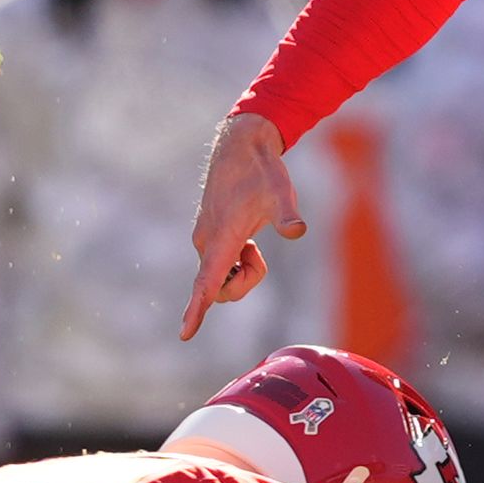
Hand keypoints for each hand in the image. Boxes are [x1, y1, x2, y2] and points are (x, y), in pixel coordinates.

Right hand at [183, 112, 303, 340]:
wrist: (240, 149)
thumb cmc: (262, 172)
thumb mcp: (281, 193)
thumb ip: (287, 214)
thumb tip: (298, 230)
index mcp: (221, 238)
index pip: (207, 282)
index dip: (196, 310)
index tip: (185, 334)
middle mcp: (206, 243)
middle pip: (223, 289)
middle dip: (246, 282)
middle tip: (260, 251)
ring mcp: (204, 240)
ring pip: (223, 277)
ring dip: (244, 269)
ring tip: (254, 240)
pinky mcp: (207, 237)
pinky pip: (221, 266)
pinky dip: (238, 261)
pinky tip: (247, 239)